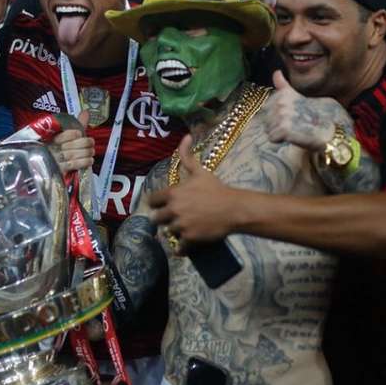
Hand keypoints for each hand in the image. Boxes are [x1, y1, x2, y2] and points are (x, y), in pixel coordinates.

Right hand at [51, 111, 94, 173]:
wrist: (51, 166)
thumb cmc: (62, 147)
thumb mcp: (69, 134)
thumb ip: (77, 124)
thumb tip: (86, 112)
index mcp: (52, 138)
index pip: (61, 136)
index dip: (71, 134)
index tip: (79, 133)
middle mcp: (52, 149)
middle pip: (69, 145)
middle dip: (84, 143)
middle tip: (91, 143)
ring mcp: (55, 161)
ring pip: (72, 155)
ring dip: (86, 152)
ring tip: (92, 151)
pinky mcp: (59, 171)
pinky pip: (73, 165)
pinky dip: (84, 162)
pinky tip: (90, 160)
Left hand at [149, 136, 240, 251]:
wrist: (234, 208)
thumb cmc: (216, 188)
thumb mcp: (200, 171)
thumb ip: (187, 156)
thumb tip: (185, 136)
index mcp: (173, 193)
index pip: (151, 200)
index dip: (155, 203)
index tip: (159, 205)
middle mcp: (174, 210)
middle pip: (155, 218)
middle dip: (161, 219)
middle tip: (170, 218)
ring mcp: (181, 225)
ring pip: (167, 232)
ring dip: (172, 232)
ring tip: (180, 229)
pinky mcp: (190, 238)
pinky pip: (178, 247)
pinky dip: (180, 248)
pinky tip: (183, 247)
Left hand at [264, 70, 343, 151]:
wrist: (333, 130)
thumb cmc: (321, 115)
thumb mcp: (302, 97)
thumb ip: (285, 87)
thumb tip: (276, 73)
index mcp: (285, 94)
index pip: (266, 105)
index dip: (275, 113)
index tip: (289, 116)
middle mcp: (281, 102)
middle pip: (266, 117)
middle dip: (275, 123)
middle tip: (294, 125)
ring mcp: (282, 115)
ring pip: (268, 128)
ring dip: (278, 131)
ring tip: (294, 130)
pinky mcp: (283, 129)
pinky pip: (272, 138)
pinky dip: (280, 140)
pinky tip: (293, 137)